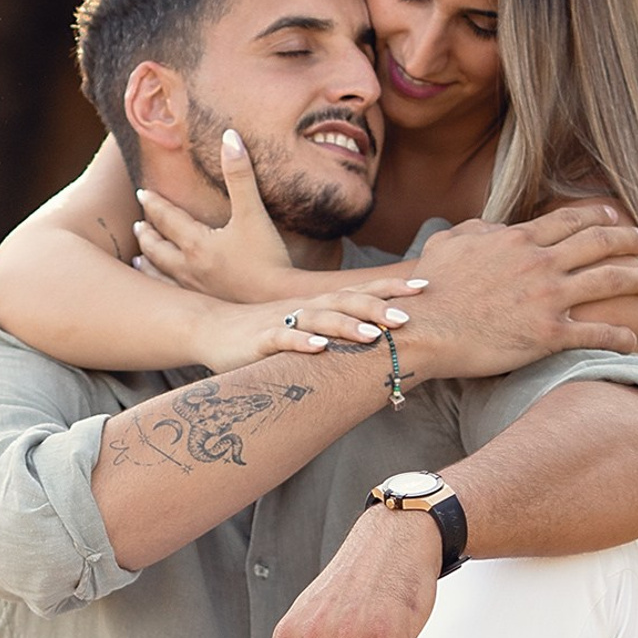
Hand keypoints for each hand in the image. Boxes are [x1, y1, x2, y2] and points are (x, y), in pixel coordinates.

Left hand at [134, 128, 299, 301]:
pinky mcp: (205, 306)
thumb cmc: (267, 258)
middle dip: (146, 233)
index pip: (167, 218)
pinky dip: (161, 288)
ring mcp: (194, 289)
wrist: (278, 301)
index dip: (155, 204)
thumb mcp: (254, 213)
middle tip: (137, 224)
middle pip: (157, 246)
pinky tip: (162, 291)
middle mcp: (188, 266)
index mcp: (197, 242)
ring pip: (160, 274)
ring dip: (148, 262)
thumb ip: (240, 175)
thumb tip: (230, 137)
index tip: (142, 194)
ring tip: (139, 257)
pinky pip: (174, 296)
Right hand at [191, 278, 430, 374]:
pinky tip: (319, 349)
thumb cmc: (268, 331)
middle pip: (346, 301)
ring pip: (318, 319)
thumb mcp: (309, 327)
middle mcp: (306, 307)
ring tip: (374, 335)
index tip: (426, 287)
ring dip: (347, 326)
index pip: (361, 291)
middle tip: (409, 316)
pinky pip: (282, 339)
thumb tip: (387, 338)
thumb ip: (341, 328)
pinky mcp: (259, 340)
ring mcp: (282, 321)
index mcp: (321, 304)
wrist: (211, 330)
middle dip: (377, 307)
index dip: (391, 288)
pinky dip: (300, 343)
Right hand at [401, 204, 637, 379]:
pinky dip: (621, 336)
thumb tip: (498, 227)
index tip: (614, 217)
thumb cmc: (430, 289)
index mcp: (519, 241)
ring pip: (610, 280)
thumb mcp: (449, 243)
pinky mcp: (550, 335)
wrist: (424, 329)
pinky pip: (598, 333)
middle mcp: (541, 264)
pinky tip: (634, 340)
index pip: (570, 220)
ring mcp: (548, 298)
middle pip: (599, 243)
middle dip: (629, 239)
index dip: (598, 216)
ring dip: (637, 279)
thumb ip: (478, 229)